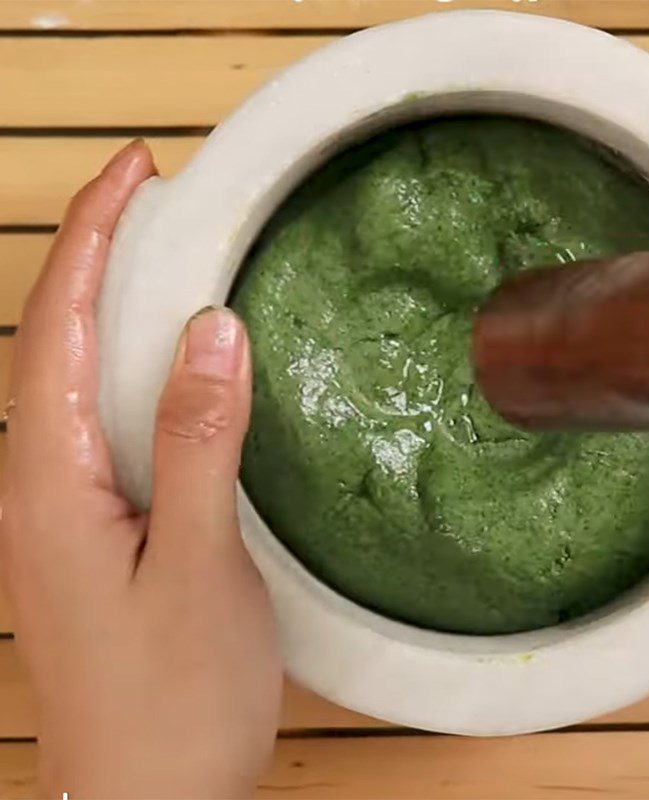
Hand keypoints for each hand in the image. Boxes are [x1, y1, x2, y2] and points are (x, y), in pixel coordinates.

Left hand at [0, 140, 280, 797]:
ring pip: (77, 381)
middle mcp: (38, 487)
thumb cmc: (169, 701)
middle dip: (95, 255)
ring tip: (162, 255)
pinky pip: (104, 423)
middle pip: (55, 342)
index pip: (59, 328)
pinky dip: (133, 369)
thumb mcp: (198, 564)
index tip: (136, 171)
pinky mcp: (94, 530)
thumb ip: (197, 443)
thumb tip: (214, 331)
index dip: (92, 239)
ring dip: (113, 307)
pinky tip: (171, 365)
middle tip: (152, 197)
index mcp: (46, 484)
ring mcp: (61, 510)